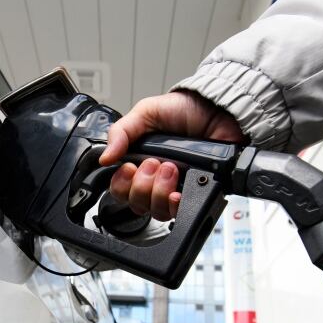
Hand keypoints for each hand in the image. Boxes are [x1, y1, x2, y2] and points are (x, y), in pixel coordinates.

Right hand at [99, 91, 243, 220]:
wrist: (218, 111)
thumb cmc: (185, 109)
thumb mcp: (146, 112)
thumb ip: (121, 132)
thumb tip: (104, 158)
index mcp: (140, 161)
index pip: (121, 188)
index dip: (121, 184)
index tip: (128, 168)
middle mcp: (156, 180)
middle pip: (136, 204)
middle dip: (142, 185)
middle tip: (155, 163)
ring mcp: (176, 188)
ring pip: (156, 211)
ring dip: (159, 191)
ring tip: (171, 169)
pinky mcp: (196, 193)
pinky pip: (180, 213)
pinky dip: (175, 205)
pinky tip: (177, 192)